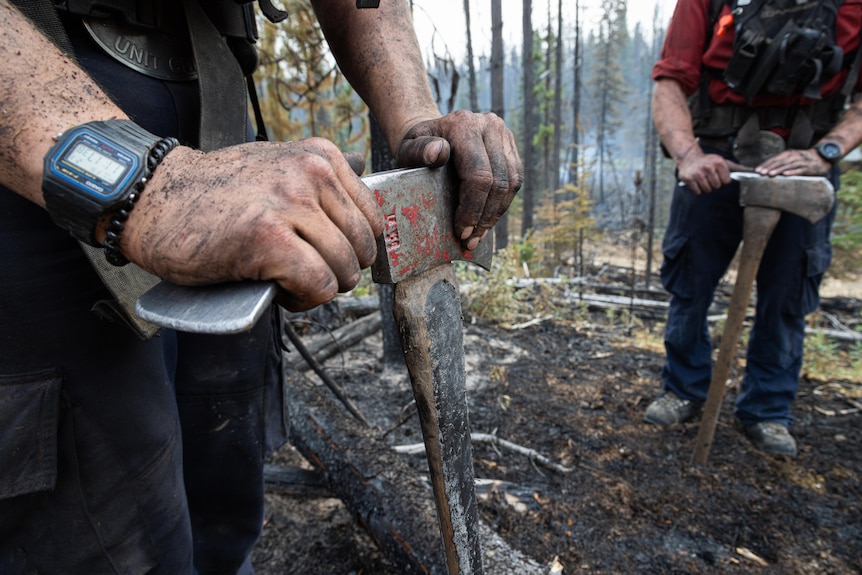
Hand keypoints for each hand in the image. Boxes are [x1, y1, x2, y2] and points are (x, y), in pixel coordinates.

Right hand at [122, 138, 384, 310]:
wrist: (153, 198)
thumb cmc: (215, 194)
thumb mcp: (279, 171)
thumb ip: (320, 191)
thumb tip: (363, 235)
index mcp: (322, 156)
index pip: (372, 218)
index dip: (352, 248)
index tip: (324, 255)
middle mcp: (312, 174)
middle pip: (363, 248)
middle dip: (340, 271)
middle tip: (305, 274)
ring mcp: (291, 205)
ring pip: (345, 270)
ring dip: (321, 287)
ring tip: (288, 282)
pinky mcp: (269, 240)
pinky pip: (319, 285)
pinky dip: (305, 300)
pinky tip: (281, 292)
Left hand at [395, 111, 522, 250]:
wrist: (431, 134)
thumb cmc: (416, 147)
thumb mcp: (409, 149)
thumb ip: (419, 151)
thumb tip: (438, 153)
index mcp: (464, 125)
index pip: (479, 175)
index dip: (473, 209)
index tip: (461, 231)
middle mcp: (489, 125)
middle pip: (498, 182)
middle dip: (484, 217)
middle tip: (470, 240)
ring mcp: (504, 134)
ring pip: (511, 184)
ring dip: (495, 214)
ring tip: (479, 235)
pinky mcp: (510, 146)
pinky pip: (514, 180)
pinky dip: (502, 204)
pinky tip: (487, 219)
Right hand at [677, 147, 749, 194]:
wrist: (689, 158)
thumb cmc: (709, 161)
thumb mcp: (722, 161)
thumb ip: (736, 167)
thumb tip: (750, 171)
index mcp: (718, 162)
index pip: (727, 181)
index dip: (723, 181)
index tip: (719, 177)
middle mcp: (708, 167)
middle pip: (717, 186)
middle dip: (714, 184)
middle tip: (709, 178)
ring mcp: (697, 173)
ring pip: (707, 190)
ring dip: (706, 188)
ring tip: (703, 180)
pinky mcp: (688, 179)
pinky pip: (698, 192)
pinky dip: (698, 190)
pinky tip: (696, 182)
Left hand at [755, 148, 831, 176]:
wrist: (822, 157)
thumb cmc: (803, 160)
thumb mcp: (791, 159)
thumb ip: (781, 163)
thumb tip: (766, 171)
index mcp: (788, 154)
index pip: (774, 159)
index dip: (765, 164)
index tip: (757, 170)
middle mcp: (793, 156)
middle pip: (779, 162)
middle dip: (769, 167)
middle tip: (761, 173)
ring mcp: (801, 161)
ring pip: (787, 166)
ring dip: (778, 170)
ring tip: (770, 174)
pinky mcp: (808, 167)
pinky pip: (799, 170)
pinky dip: (792, 172)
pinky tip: (785, 175)